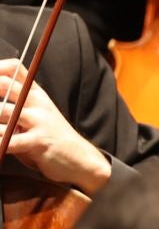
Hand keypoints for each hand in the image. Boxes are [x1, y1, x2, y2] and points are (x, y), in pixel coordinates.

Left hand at [0, 61, 111, 192]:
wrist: (80, 160)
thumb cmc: (51, 139)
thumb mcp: (36, 116)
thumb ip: (13, 108)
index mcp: (36, 95)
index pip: (15, 69)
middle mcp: (37, 103)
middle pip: (4, 84)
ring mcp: (39, 121)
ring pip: (2, 111)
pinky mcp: (39, 141)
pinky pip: (10, 140)